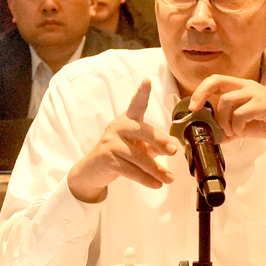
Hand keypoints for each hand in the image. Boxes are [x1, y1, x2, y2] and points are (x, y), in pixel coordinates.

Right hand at [67, 79, 177, 202]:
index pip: (136, 104)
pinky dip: (146, 179)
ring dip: (156, 170)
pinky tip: (156, 184)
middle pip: (143, 132)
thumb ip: (151, 145)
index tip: (146, 81)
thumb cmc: (118, 154)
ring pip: (140, 157)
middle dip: (160, 142)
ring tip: (168, 179)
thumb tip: (169, 148)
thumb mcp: (136, 146)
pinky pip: (132, 170)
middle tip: (173, 151)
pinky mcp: (108, 158)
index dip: (142, 92)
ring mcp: (112, 142)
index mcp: (127, 120)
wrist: (92, 170)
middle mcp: (119, 127)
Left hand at [188, 75, 265, 151]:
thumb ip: (230, 129)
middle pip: (217, 81)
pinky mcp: (263, 103)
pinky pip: (241, 112)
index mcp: (241, 87)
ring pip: (227, 100)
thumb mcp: (245, 126)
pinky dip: (237, 125)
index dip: (200, 91)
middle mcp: (246, 86)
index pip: (215, 80)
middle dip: (201, 95)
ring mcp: (255, 93)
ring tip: (231, 131)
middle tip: (197, 112)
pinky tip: (241, 131)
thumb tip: (215, 138)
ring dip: (224, 120)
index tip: (193, 107)